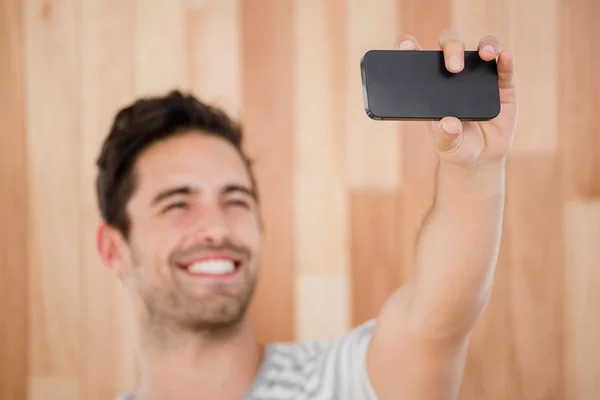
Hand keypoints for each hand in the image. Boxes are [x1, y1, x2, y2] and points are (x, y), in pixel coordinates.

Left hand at [395, 28, 518, 166]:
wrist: (480, 157)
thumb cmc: (456, 144)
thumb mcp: (446, 143)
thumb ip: (445, 135)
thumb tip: (449, 124)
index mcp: (433, 83)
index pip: (419, 57)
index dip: (410, 46)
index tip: (406, 45)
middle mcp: (456, 72)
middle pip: (452, 45)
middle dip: (452, 48)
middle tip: (453, 67)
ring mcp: (481, 76)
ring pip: (482, 48)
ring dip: (485, 46)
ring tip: (486, 55)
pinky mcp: (503, 86)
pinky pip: (505, 68)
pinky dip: (506, 60)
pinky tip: (505, 57)